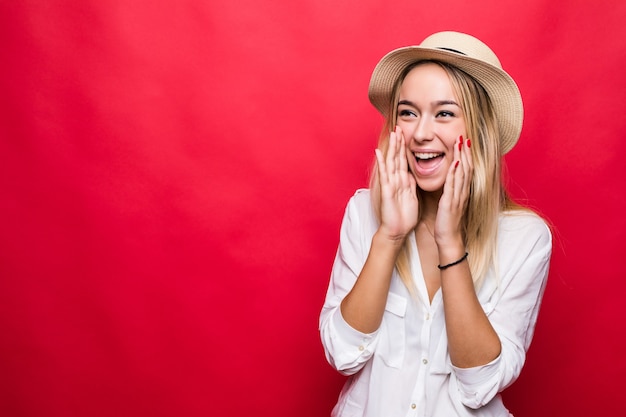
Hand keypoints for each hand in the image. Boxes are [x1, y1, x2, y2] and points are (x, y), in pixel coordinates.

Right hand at [375, 126, 417, 241]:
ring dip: (392, 148)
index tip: (406, 134)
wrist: (397, 231)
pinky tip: (380, 152)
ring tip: (392, 134)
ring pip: (391, 162)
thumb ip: (410, 184)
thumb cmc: (404, 216)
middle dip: (398, 142)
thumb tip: (411, 173)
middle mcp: (396, 180)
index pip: (404, 160)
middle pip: (397, 157)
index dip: (405, 147)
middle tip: (399, 127)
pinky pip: (385, 175)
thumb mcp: (411, 196)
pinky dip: (383, 163)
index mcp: (403, 181)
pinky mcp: (387, 190)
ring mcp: (390, 184)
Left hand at [435, 135, 472, 245]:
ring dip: (462, 156)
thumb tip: (450, 180)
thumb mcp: (450, 202)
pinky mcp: (450, 202)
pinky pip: (453, 185)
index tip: (464, 141)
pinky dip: (454, 172)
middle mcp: (462, 192)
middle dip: (465, 151)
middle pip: (467, 167)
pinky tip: (455, 162)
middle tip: (464, 136)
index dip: (466, 155)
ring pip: (462, 173)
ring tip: (460, 142)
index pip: (466, 169)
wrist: (449, 237)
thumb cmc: (447, 221)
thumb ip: (451, 190)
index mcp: (461, 191)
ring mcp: (458, 197)